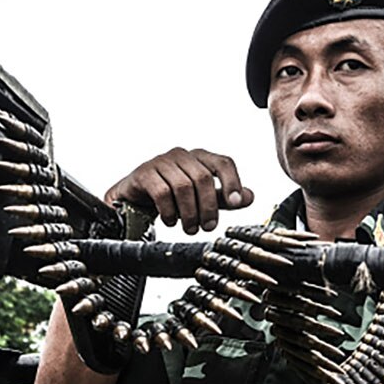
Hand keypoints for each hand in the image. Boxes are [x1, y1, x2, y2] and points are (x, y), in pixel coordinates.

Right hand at [104, 148, 253, 234]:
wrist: (134, 198)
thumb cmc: (171, 196)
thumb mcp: (201, 198)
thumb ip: (224, 197)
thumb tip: (249, 197)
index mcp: (200, 157)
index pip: (223, 162)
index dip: (232, 182)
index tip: (235, 203)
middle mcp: (181, 155)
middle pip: (204, 178)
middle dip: (208, 207)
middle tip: (207, 226)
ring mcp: (161, 162)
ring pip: (183, 186)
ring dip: (189, 213)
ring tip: (189, 228)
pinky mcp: (144, 173)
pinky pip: (161, 192)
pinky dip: (169, 211)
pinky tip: (170, 221)